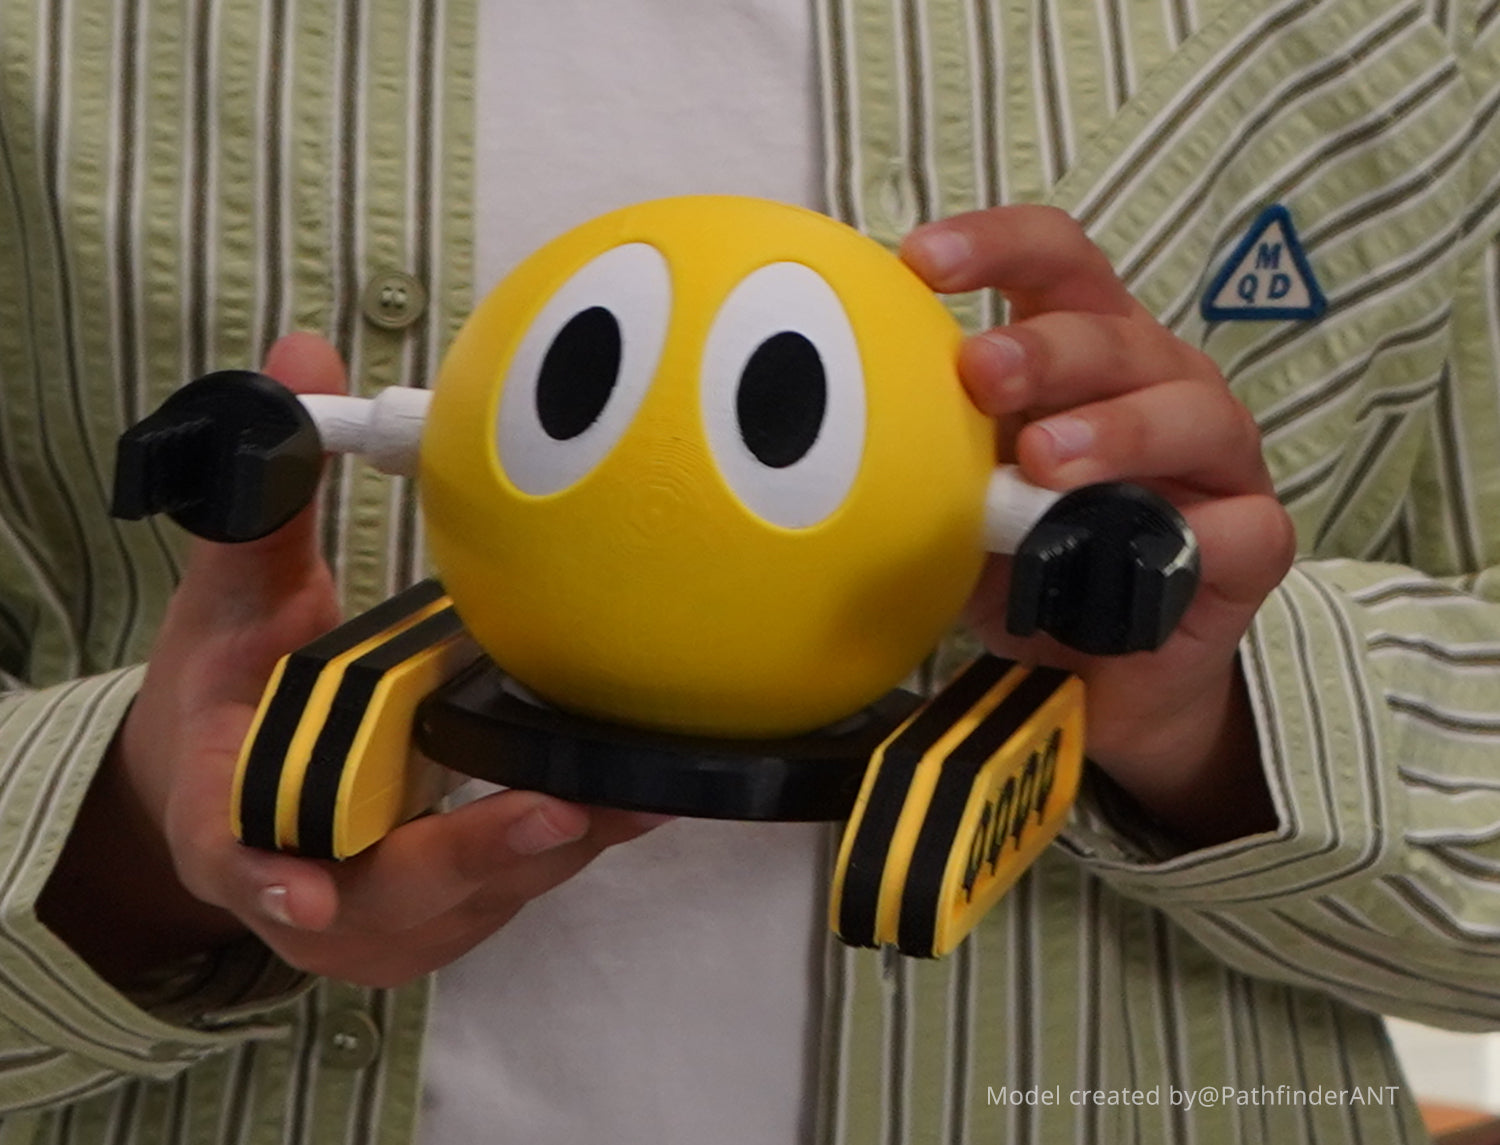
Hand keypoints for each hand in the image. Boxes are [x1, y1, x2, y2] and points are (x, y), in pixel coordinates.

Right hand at [39, 333, 661, 988]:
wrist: (237, 788)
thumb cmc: (231, 694)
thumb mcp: (233, 604)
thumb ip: (267, 499)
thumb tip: (305, 360)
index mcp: (232, 816)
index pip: (234, 854)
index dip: (264, 880)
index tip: (306, 895)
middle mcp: (312, 885)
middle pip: (390, 894)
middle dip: (476, 859)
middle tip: (558, 810)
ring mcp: (390, 913)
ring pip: (477, 899)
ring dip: (555, 854)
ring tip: (637, 798)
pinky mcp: (455, 906)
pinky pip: (521, 885)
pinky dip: (582, 842)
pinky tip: (649, 797)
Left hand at [902, 206, 1295, 847]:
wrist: (1097, 673)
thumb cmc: (1027, 560)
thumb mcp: (963, 500)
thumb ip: (930, 452)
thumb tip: (828, 426)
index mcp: (1083, 354)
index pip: (1054, 265)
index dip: (996, 246)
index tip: (919, 263)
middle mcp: (1157, 383)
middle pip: (1114, 329)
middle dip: (1045, 345)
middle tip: (980, 374)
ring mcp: (1215, 457)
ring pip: (1189, 408)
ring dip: (1115, 426)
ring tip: (1045, 460)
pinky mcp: (1253, 539)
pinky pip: (1242, 526)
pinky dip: (1196, 533)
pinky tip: (1151, 547)